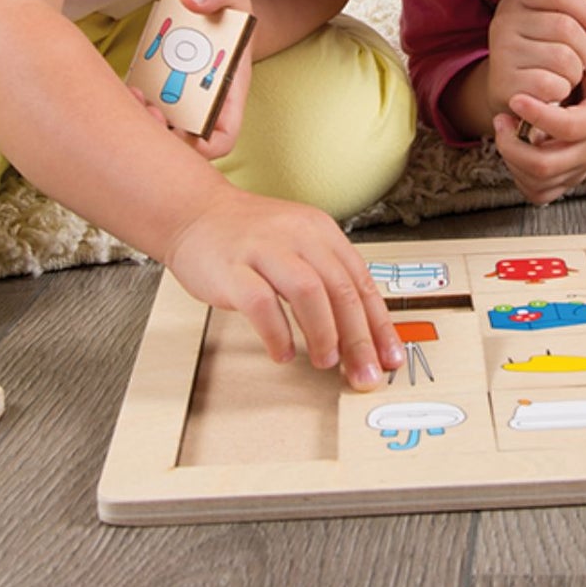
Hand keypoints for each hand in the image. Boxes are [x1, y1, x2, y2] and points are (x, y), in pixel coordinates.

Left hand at [126, 0, 254, 159]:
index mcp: (228, 96)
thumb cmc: (229, 12)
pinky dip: (132, 104)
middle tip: (149, 111)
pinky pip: (143, 109)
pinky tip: (129, 86)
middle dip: (163, 136)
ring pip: (159, 130)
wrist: (215, 13)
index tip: (185, 135)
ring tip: (135, 95)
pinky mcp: (158, 91)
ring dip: (142, 122)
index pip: (222, 139)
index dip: (205, 148)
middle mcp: (203, 106)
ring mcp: (179, 102)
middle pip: (183, 143)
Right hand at [163, 187, 405, 391]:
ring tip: (326, 361)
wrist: (196, 212)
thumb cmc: (249, 237)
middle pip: (340, 288)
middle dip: (359, 338)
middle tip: (365, 374)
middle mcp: (298, 235)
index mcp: (321, 231)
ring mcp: (264, 249)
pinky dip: (278, 333)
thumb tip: (362, 331)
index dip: (379, 324)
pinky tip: (283, 351)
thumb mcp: (299, 244)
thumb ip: (328, 279)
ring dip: (323, 333)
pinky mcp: (233, 268)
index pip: (361, 280)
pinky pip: (262, 304)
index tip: (389, 357)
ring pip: (308, 292)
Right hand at [487, 0, 585, 125]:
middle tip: (581, 60)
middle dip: (585, 48)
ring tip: (566, 75)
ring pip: (563, 58)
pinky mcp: (505, 84)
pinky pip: (552, 84)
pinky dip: (562, 90)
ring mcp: (502, 54)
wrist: (511, 92)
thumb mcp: (550, 19)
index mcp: (514, 1)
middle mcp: (502, 23)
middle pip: (565, 27)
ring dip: (575, 72)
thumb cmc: (541, 51)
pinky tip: (555, 91)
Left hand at [493, 34, 585, 204]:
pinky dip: (520, 179)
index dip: (537, 114)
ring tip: (505, 131)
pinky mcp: (568, 178)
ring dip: (512, 161)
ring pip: (539, 184)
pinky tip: (514, 151)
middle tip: (502, 119)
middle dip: (513, 147)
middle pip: (546, 166)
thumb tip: (565, 28)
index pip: (567, 127)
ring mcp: (579, 169)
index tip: (516, 97)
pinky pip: (539, 193)